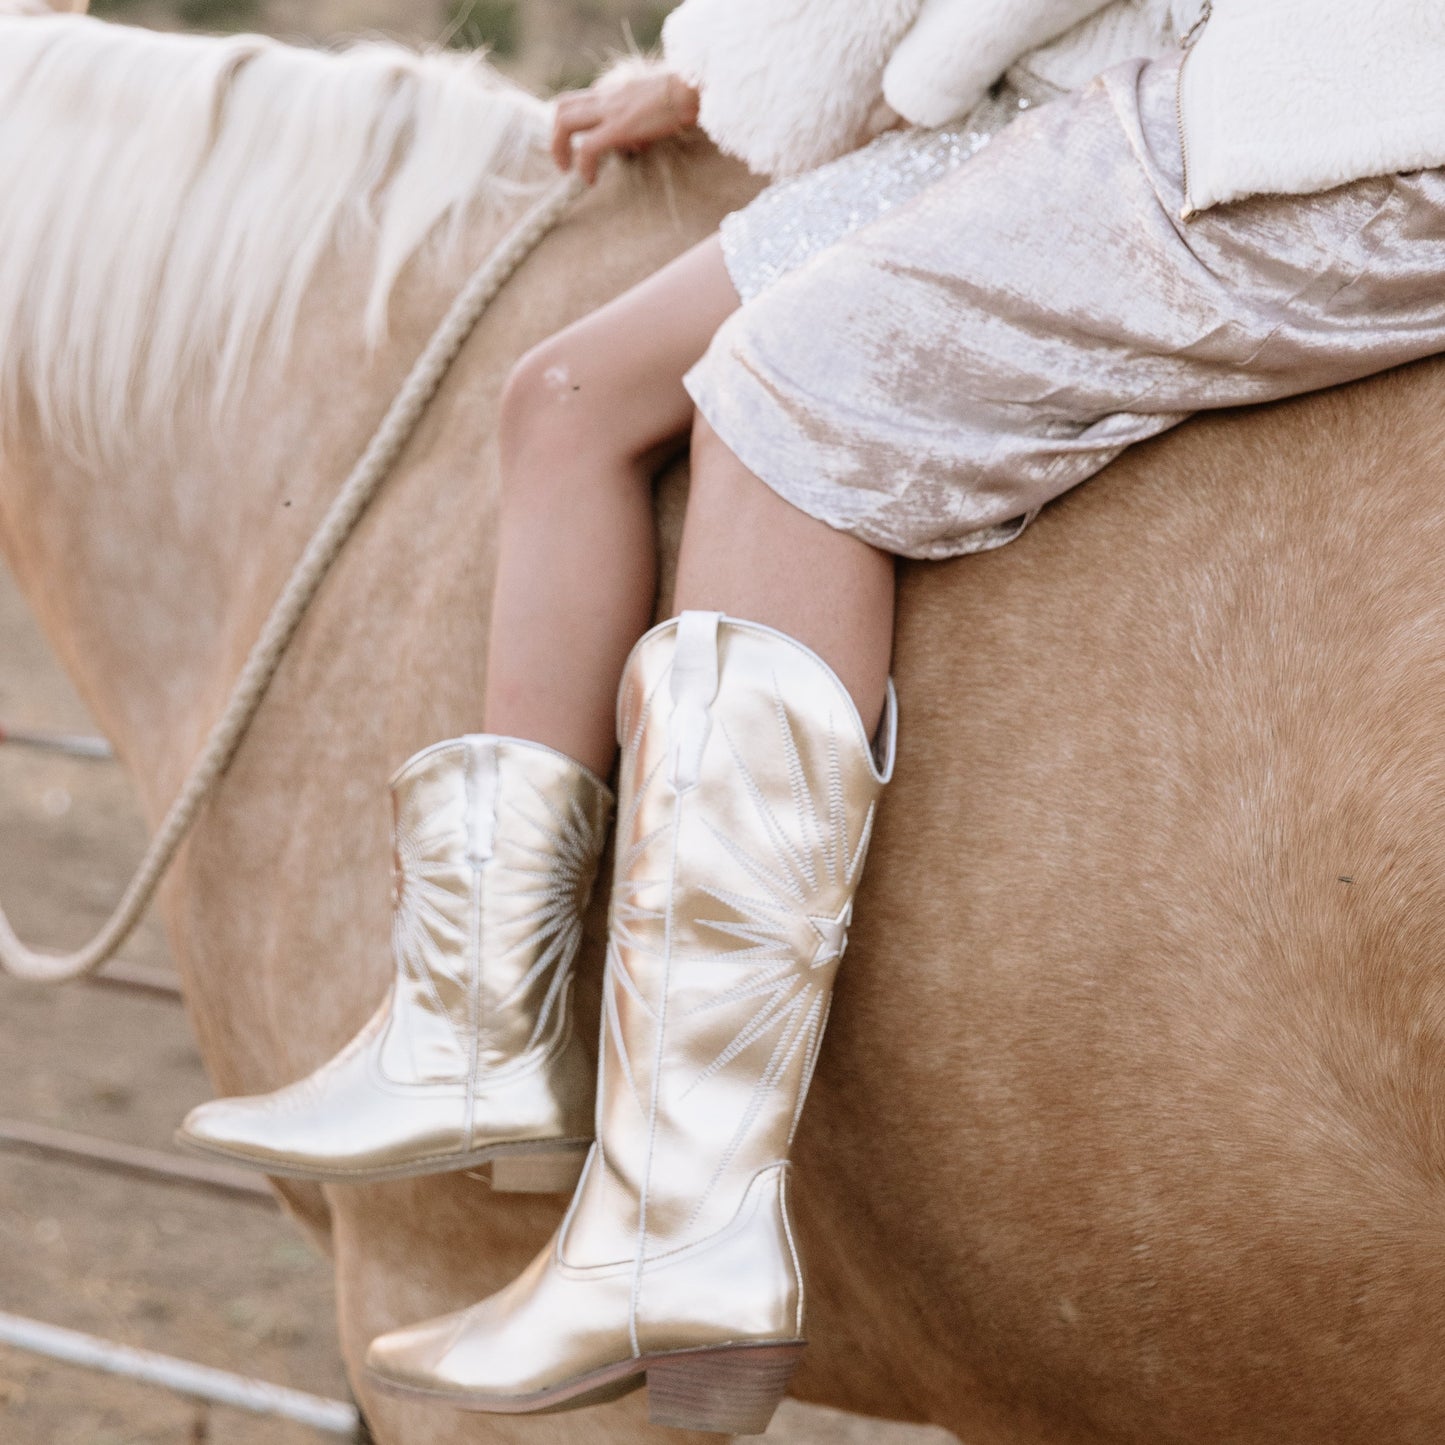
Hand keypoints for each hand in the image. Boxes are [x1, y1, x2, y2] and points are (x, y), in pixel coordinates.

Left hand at [551, 66, 699, 185]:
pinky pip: (588, 147)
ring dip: (559, 148)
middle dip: (554, 135)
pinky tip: (590, 180)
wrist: (692, 89)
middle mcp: (605, 96)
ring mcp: (609, 110)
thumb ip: (636, 122)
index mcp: (612, 90)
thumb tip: (633, 144)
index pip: (579, 100)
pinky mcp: (618, 126)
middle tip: (562, 161)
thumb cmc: (681, 98)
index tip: (574, 144)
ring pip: (565, 122)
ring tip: (568, 171)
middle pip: (562, 106)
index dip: (570, 123)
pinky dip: (584, 166)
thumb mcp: (651, 108)